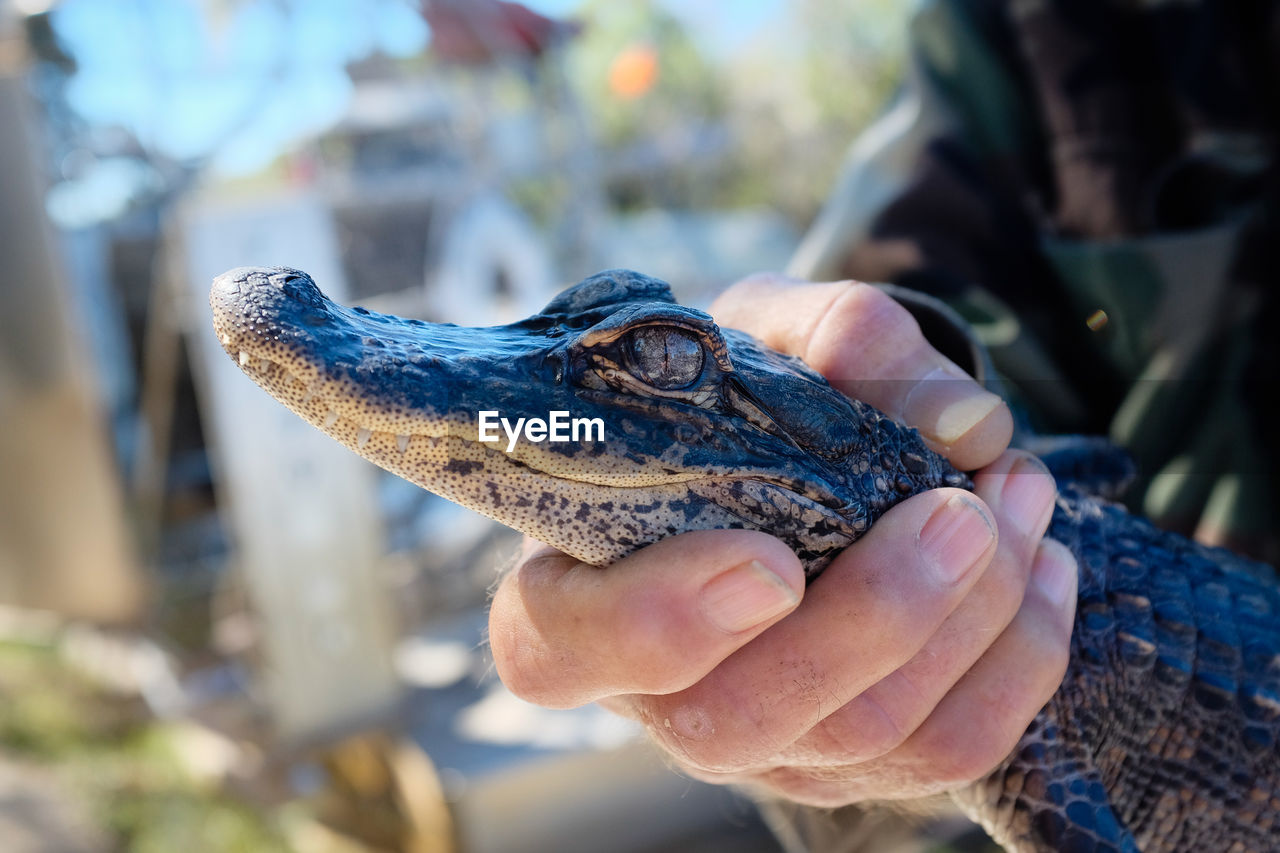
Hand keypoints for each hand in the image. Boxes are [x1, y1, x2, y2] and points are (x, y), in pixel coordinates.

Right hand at [488, 275, 1077, 805]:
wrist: (783, 464)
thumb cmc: (736, 402)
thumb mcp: (759, 334)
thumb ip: (834, 336)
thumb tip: (961, 425)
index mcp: (578, 593)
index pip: (566, 647)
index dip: (657, 622)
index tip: (766, 559)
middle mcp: (658, 696)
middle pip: (741, 715)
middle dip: (875, 617)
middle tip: (960, 507)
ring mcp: (761, 744)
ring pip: (866, 734)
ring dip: (971, 616)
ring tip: (1019, 491)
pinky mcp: (855, 765)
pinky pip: (951, 751)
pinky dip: (1019, 656)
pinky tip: (1042, 560)